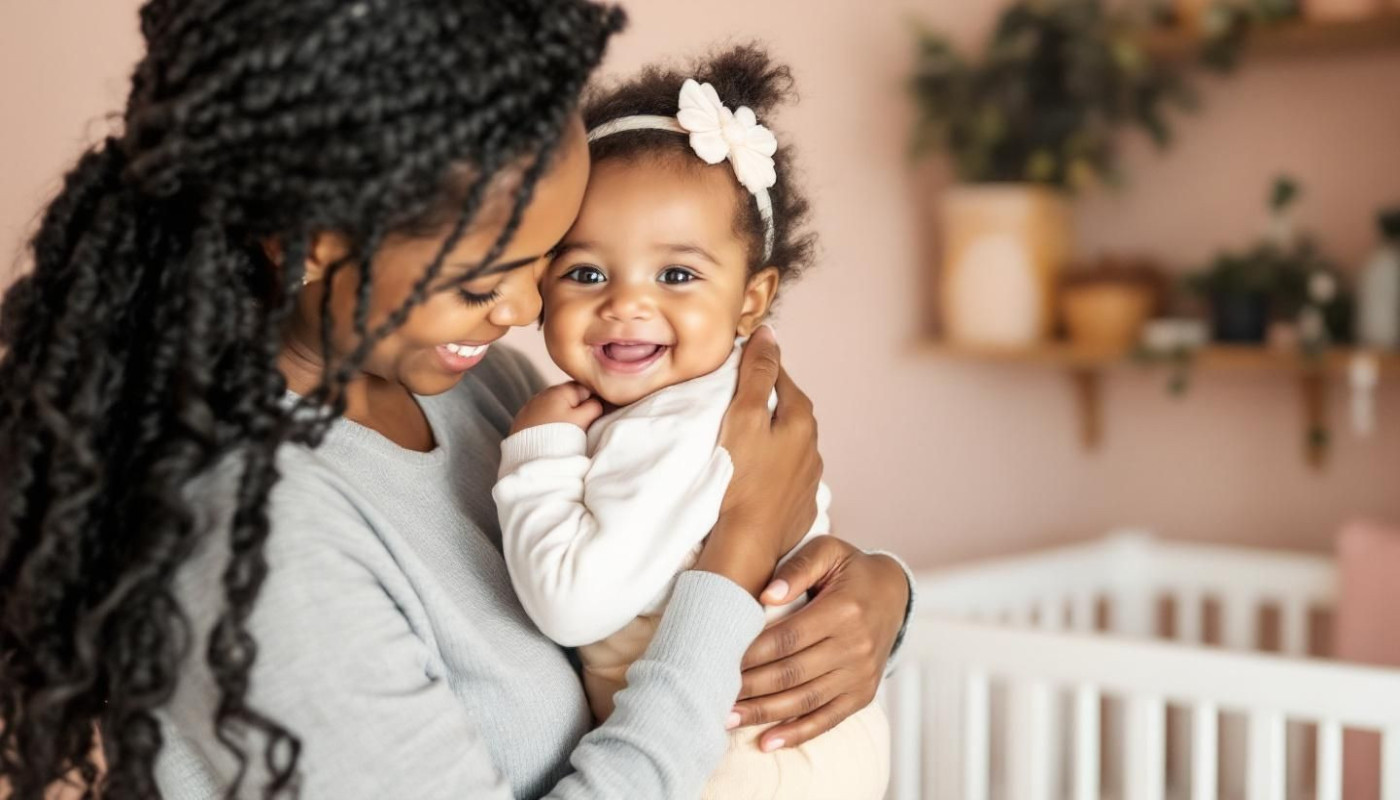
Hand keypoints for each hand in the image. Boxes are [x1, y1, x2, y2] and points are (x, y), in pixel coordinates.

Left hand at [510, 382, 602, 433]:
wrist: (530, 460)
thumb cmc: (558, 437)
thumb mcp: (583, 420)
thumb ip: (594, 406)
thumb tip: (598, 401)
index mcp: (558, 390)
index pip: (584, 387)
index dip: (594, 400)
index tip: (596, 416)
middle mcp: (542, 394)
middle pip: (568, 397)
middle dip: (577, 409)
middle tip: (582, 427)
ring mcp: (529, 407)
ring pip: (554, 408)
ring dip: (562, 417)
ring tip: (565, 434)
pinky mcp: (522, 421)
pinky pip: (542, 418)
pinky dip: (549, 424)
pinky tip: (551, 436)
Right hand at [694, 327, 821, 595]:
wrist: (748, 542)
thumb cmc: (741, 477)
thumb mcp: (744, 415)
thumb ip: (757, 374)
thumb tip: (770, 334)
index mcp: (802, 422)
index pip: (783, 379)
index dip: (762, 368)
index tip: (742, 365)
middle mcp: (813, 448)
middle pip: (790, 411)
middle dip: (769, 401)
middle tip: (739, 399)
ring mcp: (809, 479)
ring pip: (790, 444)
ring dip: (773, 436)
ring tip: (745, 437)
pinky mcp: (799, 506)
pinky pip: (787, 475)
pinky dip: (773, 466)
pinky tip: (755, 473)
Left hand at [731, 536, 908, 750]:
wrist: (894, 593)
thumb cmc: (850, 569)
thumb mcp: (827, 552)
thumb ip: (796, 568)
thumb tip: (765, 596)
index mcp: (844, 610)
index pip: (788, 638)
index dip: (752, 652)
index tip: (719, 659)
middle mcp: (856, 647)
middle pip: (792, 673)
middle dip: (749, 687)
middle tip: (712, 693)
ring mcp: (861, 675)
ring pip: (805, 701)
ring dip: (764, 714)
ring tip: (728, 719)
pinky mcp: (863, 694)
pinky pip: (828, 719)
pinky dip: (796, 734)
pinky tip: (767, 742)